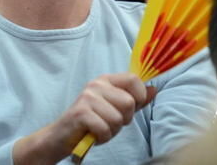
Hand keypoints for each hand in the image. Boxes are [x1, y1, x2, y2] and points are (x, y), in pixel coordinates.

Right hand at [13, 72, 155, 164]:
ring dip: (112, 131)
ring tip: (99, 128)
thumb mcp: (115, 108)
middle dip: (124, 120)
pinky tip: (93, 134)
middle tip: (109, 122)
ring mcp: (87, 97)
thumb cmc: (91, 122)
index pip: (134, 79)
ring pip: (118, 118)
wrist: (62, 135)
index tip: (129, 110)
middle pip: (129, 102)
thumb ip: (134, 99)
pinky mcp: (81, 112)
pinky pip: (105, 128)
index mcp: (106, 80)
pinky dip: (102, 137)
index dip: (139, 97)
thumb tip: (154, 89)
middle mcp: (96, 84)